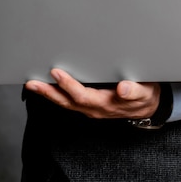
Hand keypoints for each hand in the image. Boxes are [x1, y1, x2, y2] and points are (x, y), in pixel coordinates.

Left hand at [25, 68, 160, 119]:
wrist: (149, 107)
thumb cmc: (145, 95)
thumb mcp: (145, 91)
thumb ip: (135, 90)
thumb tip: (123, 88)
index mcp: (106, 104)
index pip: (83, 96)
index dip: (69, 85)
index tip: (56, 72)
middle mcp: (95, 109)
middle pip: (67, 102)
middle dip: (49, 92)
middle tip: (32, 83)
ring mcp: (90, 109)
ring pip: (65, 103)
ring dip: (48, 94)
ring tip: (32, 85)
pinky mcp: (89, 105)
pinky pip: (69, 102)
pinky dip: (56, 95)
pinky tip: (47, 88)